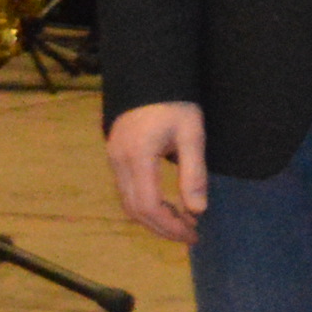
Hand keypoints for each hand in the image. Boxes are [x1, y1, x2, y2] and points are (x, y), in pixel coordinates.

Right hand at [106, 101, 207, 242]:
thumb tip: (198, 211)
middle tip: (191, 235)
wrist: (150, 76)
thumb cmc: (175, 103)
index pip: (150, 206)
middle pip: (136, 210)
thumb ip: (194, 173)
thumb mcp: (192, 135)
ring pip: (128, 204)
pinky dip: (146, 206)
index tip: (194, 233)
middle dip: (163, 228)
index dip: (171, 226)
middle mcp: (119, 161)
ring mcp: (113, 159)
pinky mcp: (115, 156)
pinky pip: (126, 192)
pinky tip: (167, 207)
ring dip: (154, 220)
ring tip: (182, 224)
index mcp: (138, 156)